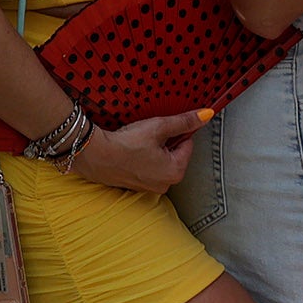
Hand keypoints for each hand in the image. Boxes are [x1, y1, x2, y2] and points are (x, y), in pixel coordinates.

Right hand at [69, 108, 202, 193]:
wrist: (95, 155)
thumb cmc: (127, 143)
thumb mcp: (159, 127)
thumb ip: (184, 122)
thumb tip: (207, 115)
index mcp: (176, 172)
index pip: (188, 143)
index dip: (176, 131)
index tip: (161, 127)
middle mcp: (166, 185)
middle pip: (175, 154)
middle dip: (165, 142)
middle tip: (148, 135)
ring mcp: (150, 188)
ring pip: (160, 161)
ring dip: (154, 150)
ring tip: (138, 143)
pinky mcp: (136, 186)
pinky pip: (147, 169)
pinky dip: (142, 159)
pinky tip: (131, 151)